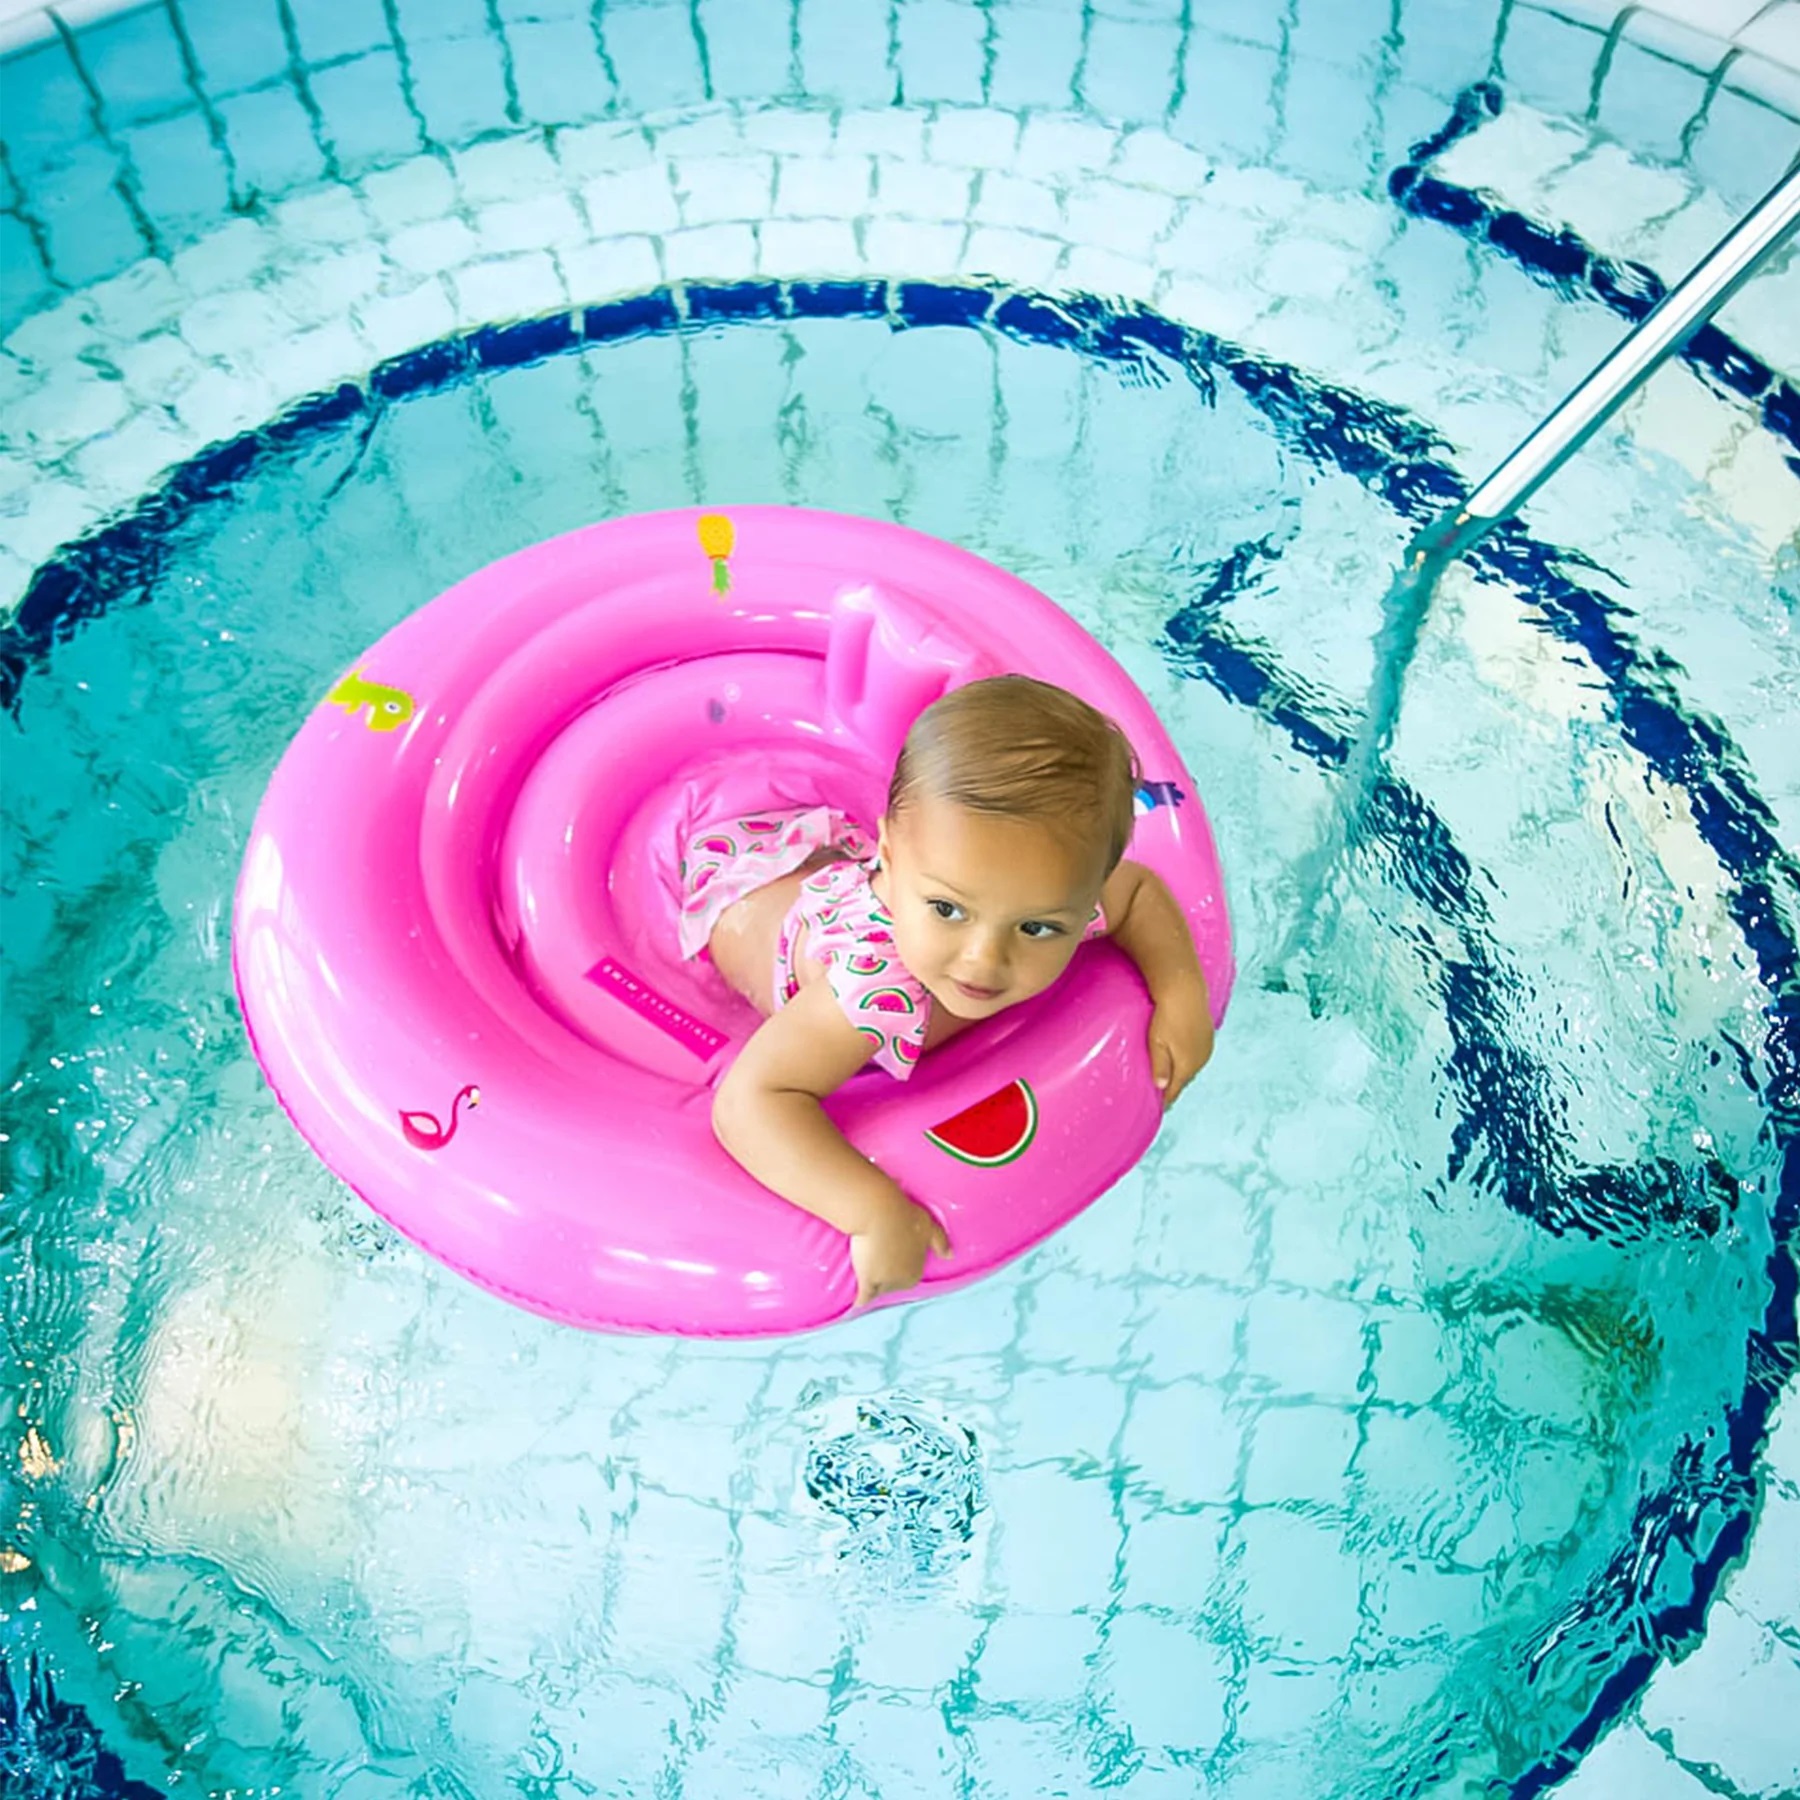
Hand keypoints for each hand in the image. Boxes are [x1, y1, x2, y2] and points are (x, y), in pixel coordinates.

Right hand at [850, 1187, 950, 1306]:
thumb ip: (939, 1242)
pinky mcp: (867, 1280)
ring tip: (863, 1277)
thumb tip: (950, 1256)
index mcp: (917, 1270)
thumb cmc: (905, 1216)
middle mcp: (903, 1280)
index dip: (897, 1266)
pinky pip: (863, 1297)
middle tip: (874, 1261)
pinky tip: (854, 1306)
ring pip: (877, 1289)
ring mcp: (885, 1282)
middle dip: (885, 1277)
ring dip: (872, 1286)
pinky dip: (860, 1301)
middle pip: (892, 1284)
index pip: (906, 1276)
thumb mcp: (928, 1226)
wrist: (879, 1213)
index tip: (889, 1258)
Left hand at [1149, 972, 1213, 1108]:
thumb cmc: (1166, 1016)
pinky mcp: (1208, 1035)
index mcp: (1187, 1065)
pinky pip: (1197, 1055)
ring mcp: (1206, 1047)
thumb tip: (1162, 1088)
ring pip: (1192, 1067)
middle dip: (1173, 1087)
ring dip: (1181, 1073)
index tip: (1156, 1107)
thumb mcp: (1156, 1042)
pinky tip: (1181, 1056)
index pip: (1174, 1090)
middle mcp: (1200, 1059)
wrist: (1184, 989)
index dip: (1165, 1100)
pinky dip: (1188, 1060)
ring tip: (1169, 1077)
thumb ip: (1160, 1066)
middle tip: (1159, 1094)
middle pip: (1184, 1080)